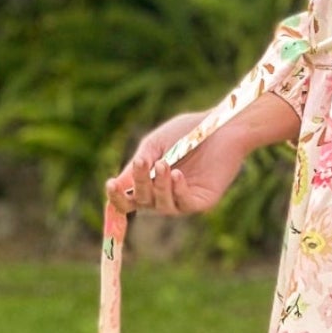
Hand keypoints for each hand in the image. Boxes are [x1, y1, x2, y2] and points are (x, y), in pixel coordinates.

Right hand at [110, 107, 250, 216]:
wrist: (221, 126)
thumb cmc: (187, 132)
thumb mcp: (155, 144)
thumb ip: (138, 164)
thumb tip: (117, 184)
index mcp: (148, 184)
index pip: (127, 199)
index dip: (116, 197)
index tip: (110, 184)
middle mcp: (163, 196)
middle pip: (141, 202)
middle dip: (139, 183)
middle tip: (143, 162)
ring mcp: (182, 200)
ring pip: (162, 206)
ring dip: (159, 186)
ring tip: (164, 164)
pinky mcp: (202, 201)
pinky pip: (184, 204)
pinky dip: (178, 190)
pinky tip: (178, 174)